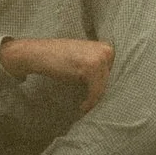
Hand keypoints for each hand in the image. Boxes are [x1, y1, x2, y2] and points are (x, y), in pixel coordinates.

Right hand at [0, 37, 114, 112]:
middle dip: (103, 94)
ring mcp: (99, 58)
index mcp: (107, 47)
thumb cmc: (60, 59)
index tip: (100, 100)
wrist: (39, 53)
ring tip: (86, 107)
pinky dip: (90, 102)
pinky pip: (96, 92)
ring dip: (95, 100)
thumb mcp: (84, 59)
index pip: (115, 74)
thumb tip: (114, 90)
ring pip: (105, 88)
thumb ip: (99, 68)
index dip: (107, 88)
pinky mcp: (91, 68)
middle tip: (92, 106)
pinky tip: (82, 107)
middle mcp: (106, 50)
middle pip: (112, 81)